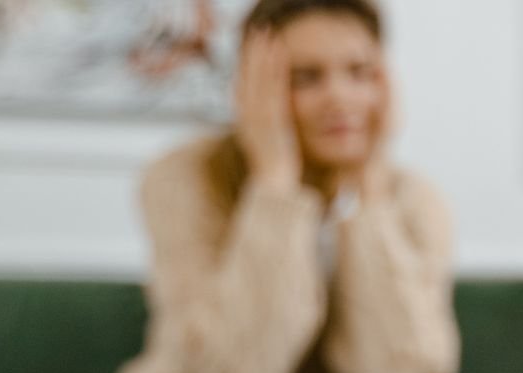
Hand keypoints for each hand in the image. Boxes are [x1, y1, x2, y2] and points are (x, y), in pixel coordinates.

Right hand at [235, 30, 300, 190]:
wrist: (273, 189)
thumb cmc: (274, 170)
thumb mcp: (267, 144)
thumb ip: (265, 128)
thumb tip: (269, 118)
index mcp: (243, 122)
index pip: (241, 86)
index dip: (246, 64)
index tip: (252, 46)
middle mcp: (245, 117)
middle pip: (246, 77)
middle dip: (252, 52)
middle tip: (259, 32)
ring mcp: (256, 119)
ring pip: (257, 79)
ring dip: (263, 55)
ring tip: (270, 35)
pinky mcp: (271, 122)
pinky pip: (272, 90)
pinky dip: (275, 70)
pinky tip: (281, 54)